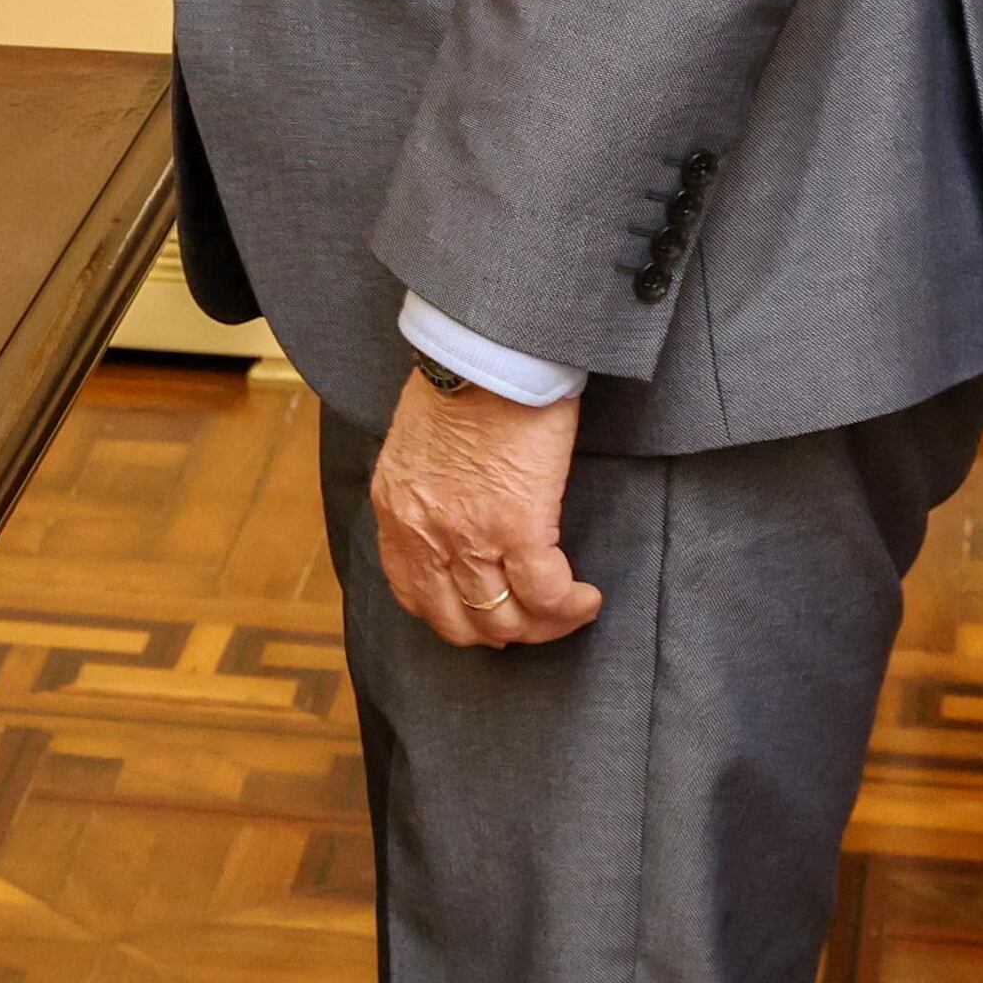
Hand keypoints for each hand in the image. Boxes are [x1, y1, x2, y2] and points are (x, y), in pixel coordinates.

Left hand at [368, 371, 602, 648]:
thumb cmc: (461, 382)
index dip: (454, 615)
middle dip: (499, 631)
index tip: (484, 610)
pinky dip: (570, 607)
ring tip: (568, 609)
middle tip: (532, 618)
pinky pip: (546, 595)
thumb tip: (454, 517)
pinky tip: (587, 598)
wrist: (488, 350)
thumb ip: (426, 490)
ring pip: (504, 618)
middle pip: (459, 621)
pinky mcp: (518, 526)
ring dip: (542, 626)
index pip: (413, 593)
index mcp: (396, 509)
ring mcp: (469, 535)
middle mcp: (424, 532)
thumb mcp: (417, 445)